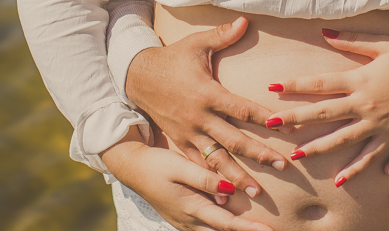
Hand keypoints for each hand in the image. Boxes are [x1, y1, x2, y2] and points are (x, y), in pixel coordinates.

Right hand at [102, 133, 273, 230]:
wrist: (133, 169)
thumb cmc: (157, 164)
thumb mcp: (180, 167)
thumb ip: (205, 179)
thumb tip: (229, 190)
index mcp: (191, 208)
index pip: (227, 224)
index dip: (248, 229)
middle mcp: (189, 221)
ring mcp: (185, 222)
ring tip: (254, 229)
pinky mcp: (183, 218)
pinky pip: (207, 229)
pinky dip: (222, 228)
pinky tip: (233, 223)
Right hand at [126, 17, 288, 197]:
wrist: (138, 78)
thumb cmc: (172, 59)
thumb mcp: (195, 44)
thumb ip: (221, 35)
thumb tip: (244, 20)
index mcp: (207, 93)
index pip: (242, 108)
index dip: (264, 117)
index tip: (285, 125)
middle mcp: (200, 117)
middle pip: (235, 140)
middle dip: (260, 154)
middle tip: (283, 165)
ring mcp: (189, 133)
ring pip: (218, 159)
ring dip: (238, 176)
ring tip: (256, 193)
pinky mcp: (181, 142)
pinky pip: (199, 165)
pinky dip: (212, 181)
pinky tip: (225, 196)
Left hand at [266, 29, 388, 184]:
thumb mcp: (383, 44)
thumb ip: (351, 40)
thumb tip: (323, 32)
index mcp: (361, 79)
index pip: (320, 83)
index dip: (295, 84)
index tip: (272, 86)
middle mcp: (365, 103)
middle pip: (323, 113)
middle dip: (294, 118)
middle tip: (270, 124)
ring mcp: (378, 123)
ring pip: (341, 139)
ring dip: (316, 147)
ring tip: (295, 154)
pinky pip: (370, 157)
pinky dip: (354, 170)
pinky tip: (338, 181)